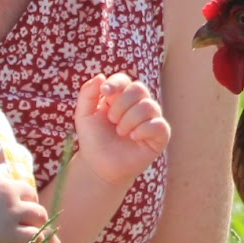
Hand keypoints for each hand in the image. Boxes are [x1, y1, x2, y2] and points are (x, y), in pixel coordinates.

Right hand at [0, 160, 49, 242]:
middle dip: (31, 208)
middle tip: (29, 221)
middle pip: (31, 196)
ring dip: (40, 224)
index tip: (14, 207)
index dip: (17, 196)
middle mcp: (6, 189)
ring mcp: (10, 211)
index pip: (15, 183)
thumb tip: (2, 176)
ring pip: (39, 214)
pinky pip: (37, 236)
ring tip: (44, 236)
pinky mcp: (10, 233)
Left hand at [73, 71, 171, 188]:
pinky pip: (159, 125)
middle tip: (112, 120)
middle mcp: (139, 104)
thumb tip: (101, 76)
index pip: (124, 80)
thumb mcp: (83, 115)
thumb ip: (87, 94)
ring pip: (148, 106)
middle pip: (138, 89)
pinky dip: (144, 129)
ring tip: (121, 132)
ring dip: (129, 120)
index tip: (105, 93)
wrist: (100, 166)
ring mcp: (151, 119)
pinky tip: (133, 137)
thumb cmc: (93, 139)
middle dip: (121, 104)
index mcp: (121, 97)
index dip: (116, 83)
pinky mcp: (160, 135)